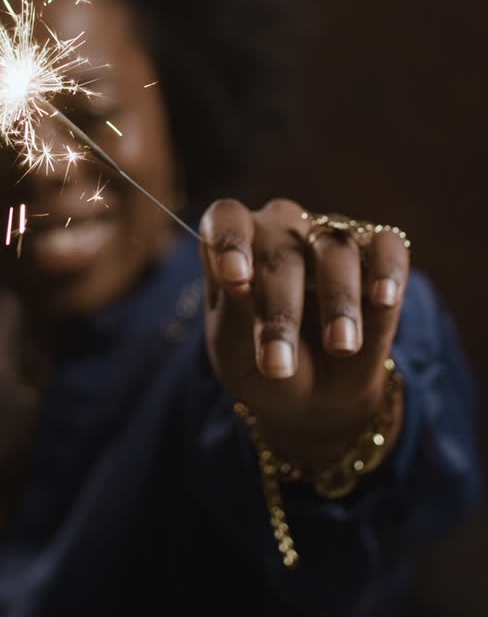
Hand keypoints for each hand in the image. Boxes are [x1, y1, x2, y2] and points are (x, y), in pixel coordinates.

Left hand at [200, 198, 409, 465]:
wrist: (311, 397)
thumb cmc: (259, 365)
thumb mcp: (233, 351)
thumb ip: (233, 311)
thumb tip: (241, 282)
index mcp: (236, 246)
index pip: (228, 219)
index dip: (230, 241)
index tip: (236, 279)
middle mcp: (283, 231)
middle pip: (281, 249)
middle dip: (281, 310)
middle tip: (279, 365)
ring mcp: (331, 239)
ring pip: (336, 249)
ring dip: (338, 301)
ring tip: (340, 348)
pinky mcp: (377, 256)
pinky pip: (388, 246)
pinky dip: (387, 269)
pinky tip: (383, 299)